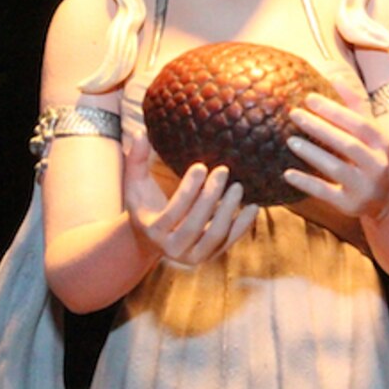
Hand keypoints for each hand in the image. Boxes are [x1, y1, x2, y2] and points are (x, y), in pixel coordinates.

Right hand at [123, 131, 258, 265]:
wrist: (153, 238)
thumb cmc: (145, 203)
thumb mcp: (135, 183)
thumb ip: (135, 159)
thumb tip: (139, 132)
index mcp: (152, 230)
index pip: (172, 213)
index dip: (188, 190)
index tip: (201, 166)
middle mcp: (171, 249)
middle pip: (194, 225)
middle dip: (210, 197)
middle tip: (223, 170)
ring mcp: (192, 256)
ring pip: (214, 236)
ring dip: (228, 211)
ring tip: (238, 186)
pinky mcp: (209, 256)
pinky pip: (228, 242)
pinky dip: (242, 226)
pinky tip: (253, 207)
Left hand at [283, 86, 388, 220]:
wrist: (387, 199)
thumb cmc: (372, 157)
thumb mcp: (371, 133)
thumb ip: (355, 106)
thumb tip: (336, 77)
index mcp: (382, 143)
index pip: (358, 123)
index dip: (334, 110)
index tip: (309, 98)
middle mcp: (377, 165)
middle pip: (347, 144)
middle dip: (319, 128)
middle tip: (294, 113)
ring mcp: (364, 187)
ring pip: (336, 168)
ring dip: (312, 153)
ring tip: (290, 140)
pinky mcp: (350, 205)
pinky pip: (326, 193)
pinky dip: (307, 183)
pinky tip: (288, 173)